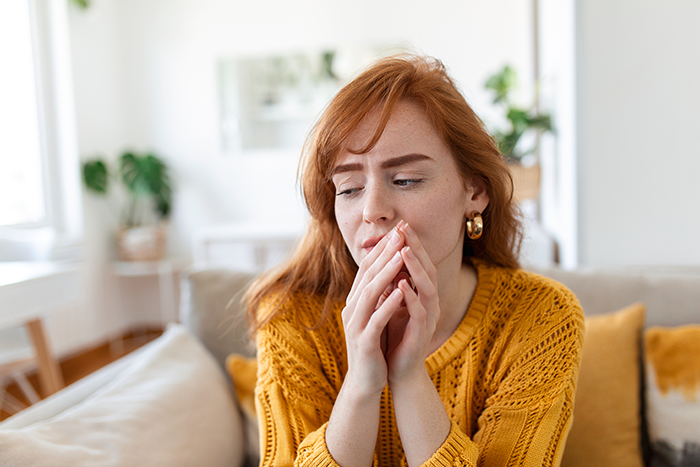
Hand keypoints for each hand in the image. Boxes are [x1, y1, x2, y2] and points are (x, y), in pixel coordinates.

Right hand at [341, 221, 409, 395]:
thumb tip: (389, 270)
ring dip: (386, 272)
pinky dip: (388, 303)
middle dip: (384, 253)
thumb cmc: (374, 346)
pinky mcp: (364, 342)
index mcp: (354, 301)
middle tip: (399, 233)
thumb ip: (379, 295)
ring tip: (401, 255)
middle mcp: (351, 309)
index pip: (366, 269)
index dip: (382, 249)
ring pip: (369, 293)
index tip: (397, 231)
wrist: (365, 381)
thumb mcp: (375, 315)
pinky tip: (402, 291)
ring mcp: (355, 325)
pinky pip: (376, 318)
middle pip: (367, 275)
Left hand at [384, 222, 440, 384]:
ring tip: (404, 250)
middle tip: (405, 228)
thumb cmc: (395, 335)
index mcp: (422, 295)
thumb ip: (392, 283)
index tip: (401, 225)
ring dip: (415, 268)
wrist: (398, 369)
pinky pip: (419, 312)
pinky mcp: (422, 333)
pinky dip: (410, 297)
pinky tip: (401, 285)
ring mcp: (428, 317)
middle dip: (416, 248)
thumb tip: (385, 259)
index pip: (419, 263)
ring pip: (427, 287)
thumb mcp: (391, 303)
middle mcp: (429, 302)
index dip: (412, 244)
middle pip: (427, 269)